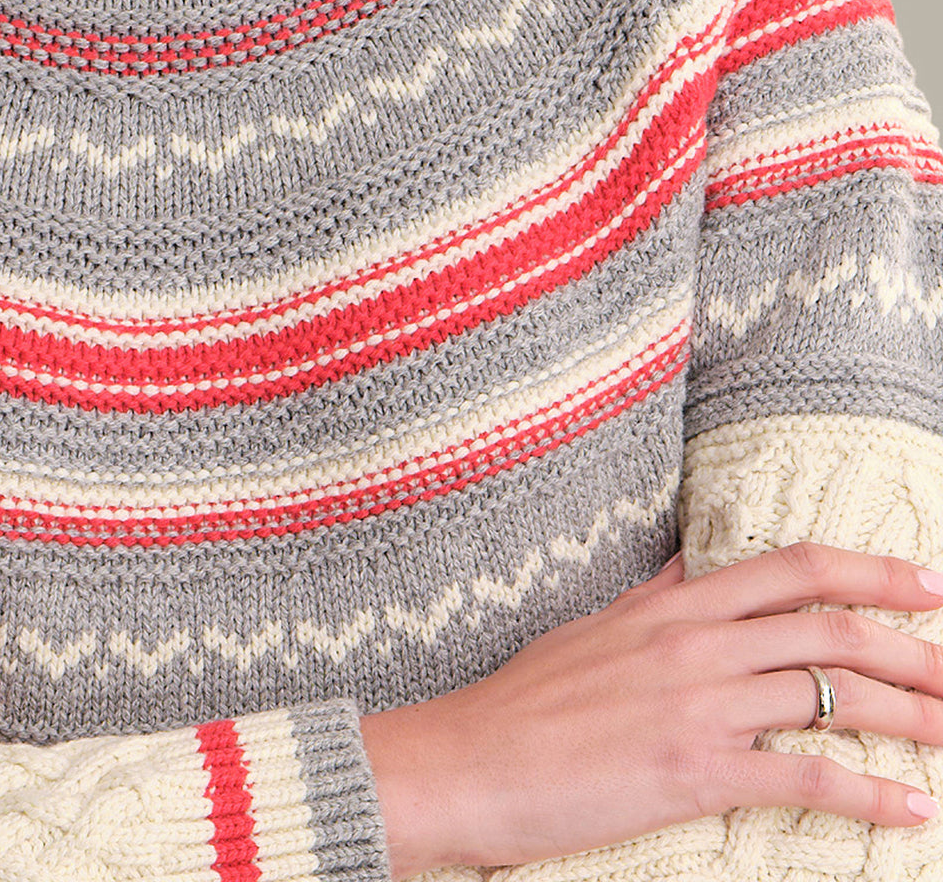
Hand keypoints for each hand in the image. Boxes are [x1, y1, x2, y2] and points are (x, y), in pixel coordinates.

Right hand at [362, 541, 942, 875]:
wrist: (470, 760)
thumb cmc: (526, 699)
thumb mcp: (594, 626)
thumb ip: (656, 594)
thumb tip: (695, 560)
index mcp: (674, 605)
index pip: (792, 569)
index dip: (871, 570)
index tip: (927, 582)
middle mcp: (696, 643)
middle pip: (831, 632)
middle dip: (912, 649)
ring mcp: (699, 705)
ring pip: (831, 697)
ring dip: (909, 717)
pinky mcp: (696, 773)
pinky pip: (804, 777)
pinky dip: (869, 793)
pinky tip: (912, 807)